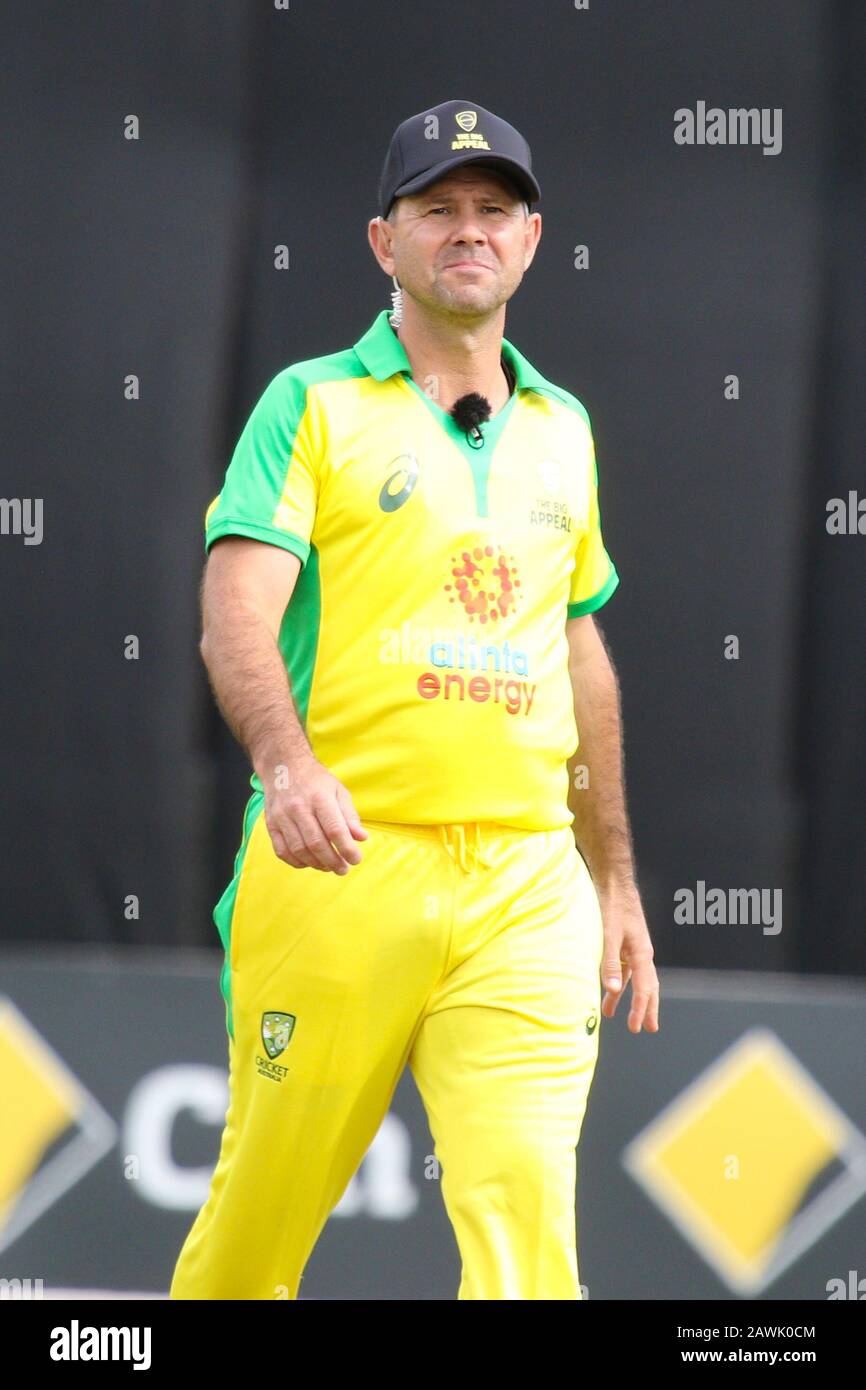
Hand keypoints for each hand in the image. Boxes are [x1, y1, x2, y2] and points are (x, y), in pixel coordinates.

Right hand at [261, 754, 368, 872]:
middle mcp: (299, 807)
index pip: (335, 829)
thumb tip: (361, 838)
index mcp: (320, 798)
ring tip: (329, 867)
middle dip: (333, 861)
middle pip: (316, 843)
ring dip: (316, 864)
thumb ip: (349, 816)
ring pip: (299, 850)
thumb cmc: (316, 781)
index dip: (347, 849)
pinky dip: (297, 862)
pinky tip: (309, 862)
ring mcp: (282, 816)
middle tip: (343, 869)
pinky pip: (282, 851)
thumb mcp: (338, 791)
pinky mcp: (271, 824)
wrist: (283, 766)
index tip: (356, 860)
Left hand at [597, 882, 659, 1032]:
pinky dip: (617, 982)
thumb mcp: (608, 935)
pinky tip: (608, 991)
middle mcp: (642, 953)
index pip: (644, 987)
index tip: (636, 1027)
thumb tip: (611, 989)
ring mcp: (633, 949)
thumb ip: (609, 962)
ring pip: (633, 979)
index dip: (640, 1008)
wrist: (614, 883)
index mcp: (642, 953)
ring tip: (616, 1016)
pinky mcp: (624, 944)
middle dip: (646, 1008)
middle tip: (647, 1028)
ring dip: (626, 998)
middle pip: (648, 986)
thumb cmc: (613, 906)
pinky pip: (623, 969)